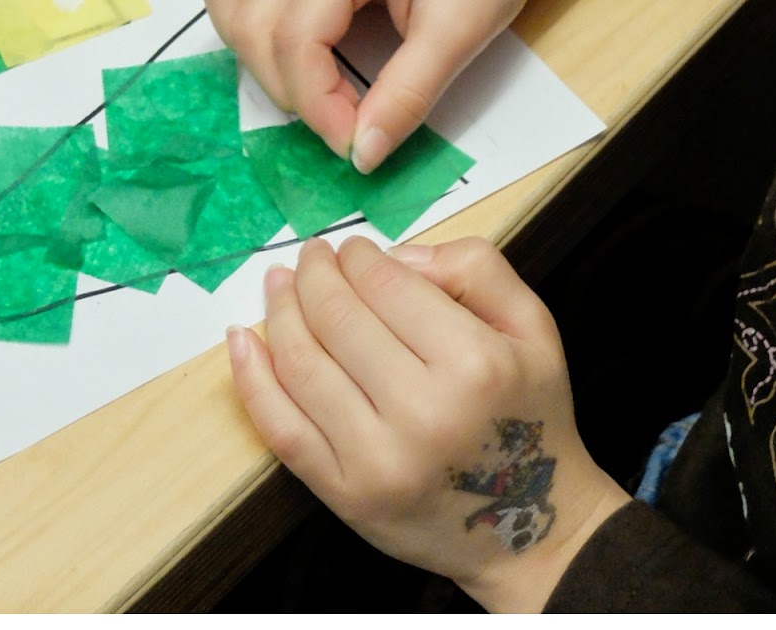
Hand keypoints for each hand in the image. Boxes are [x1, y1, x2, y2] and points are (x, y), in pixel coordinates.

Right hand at [197, 0, 546, 169]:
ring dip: (254, 53)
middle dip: (289, 90)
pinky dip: (248, 20)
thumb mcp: (462, 32)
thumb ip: (407, 95)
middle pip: (252, 24)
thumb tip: (361, 155)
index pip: (295, 36)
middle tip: (346, 121)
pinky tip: (295, 48)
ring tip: (313, 84)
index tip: (355, 143)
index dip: (316, 103)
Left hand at [226, 236, 629, 611]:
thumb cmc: (531, 416)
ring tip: (278, 284)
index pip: (386, 286)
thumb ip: (476, 269)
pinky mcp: (344, 496)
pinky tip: (241, 340)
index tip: (352, 248)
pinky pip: (281, 428)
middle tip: (311, 256)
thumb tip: (395, 256)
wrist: (534, 528)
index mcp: (473, 364)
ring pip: (302, 365)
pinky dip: (251, 379)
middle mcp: (421, 413)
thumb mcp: (533, 327)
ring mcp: (375, 461)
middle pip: (338, 319)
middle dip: (314, 274)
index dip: (359, 257)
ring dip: (279, 312)